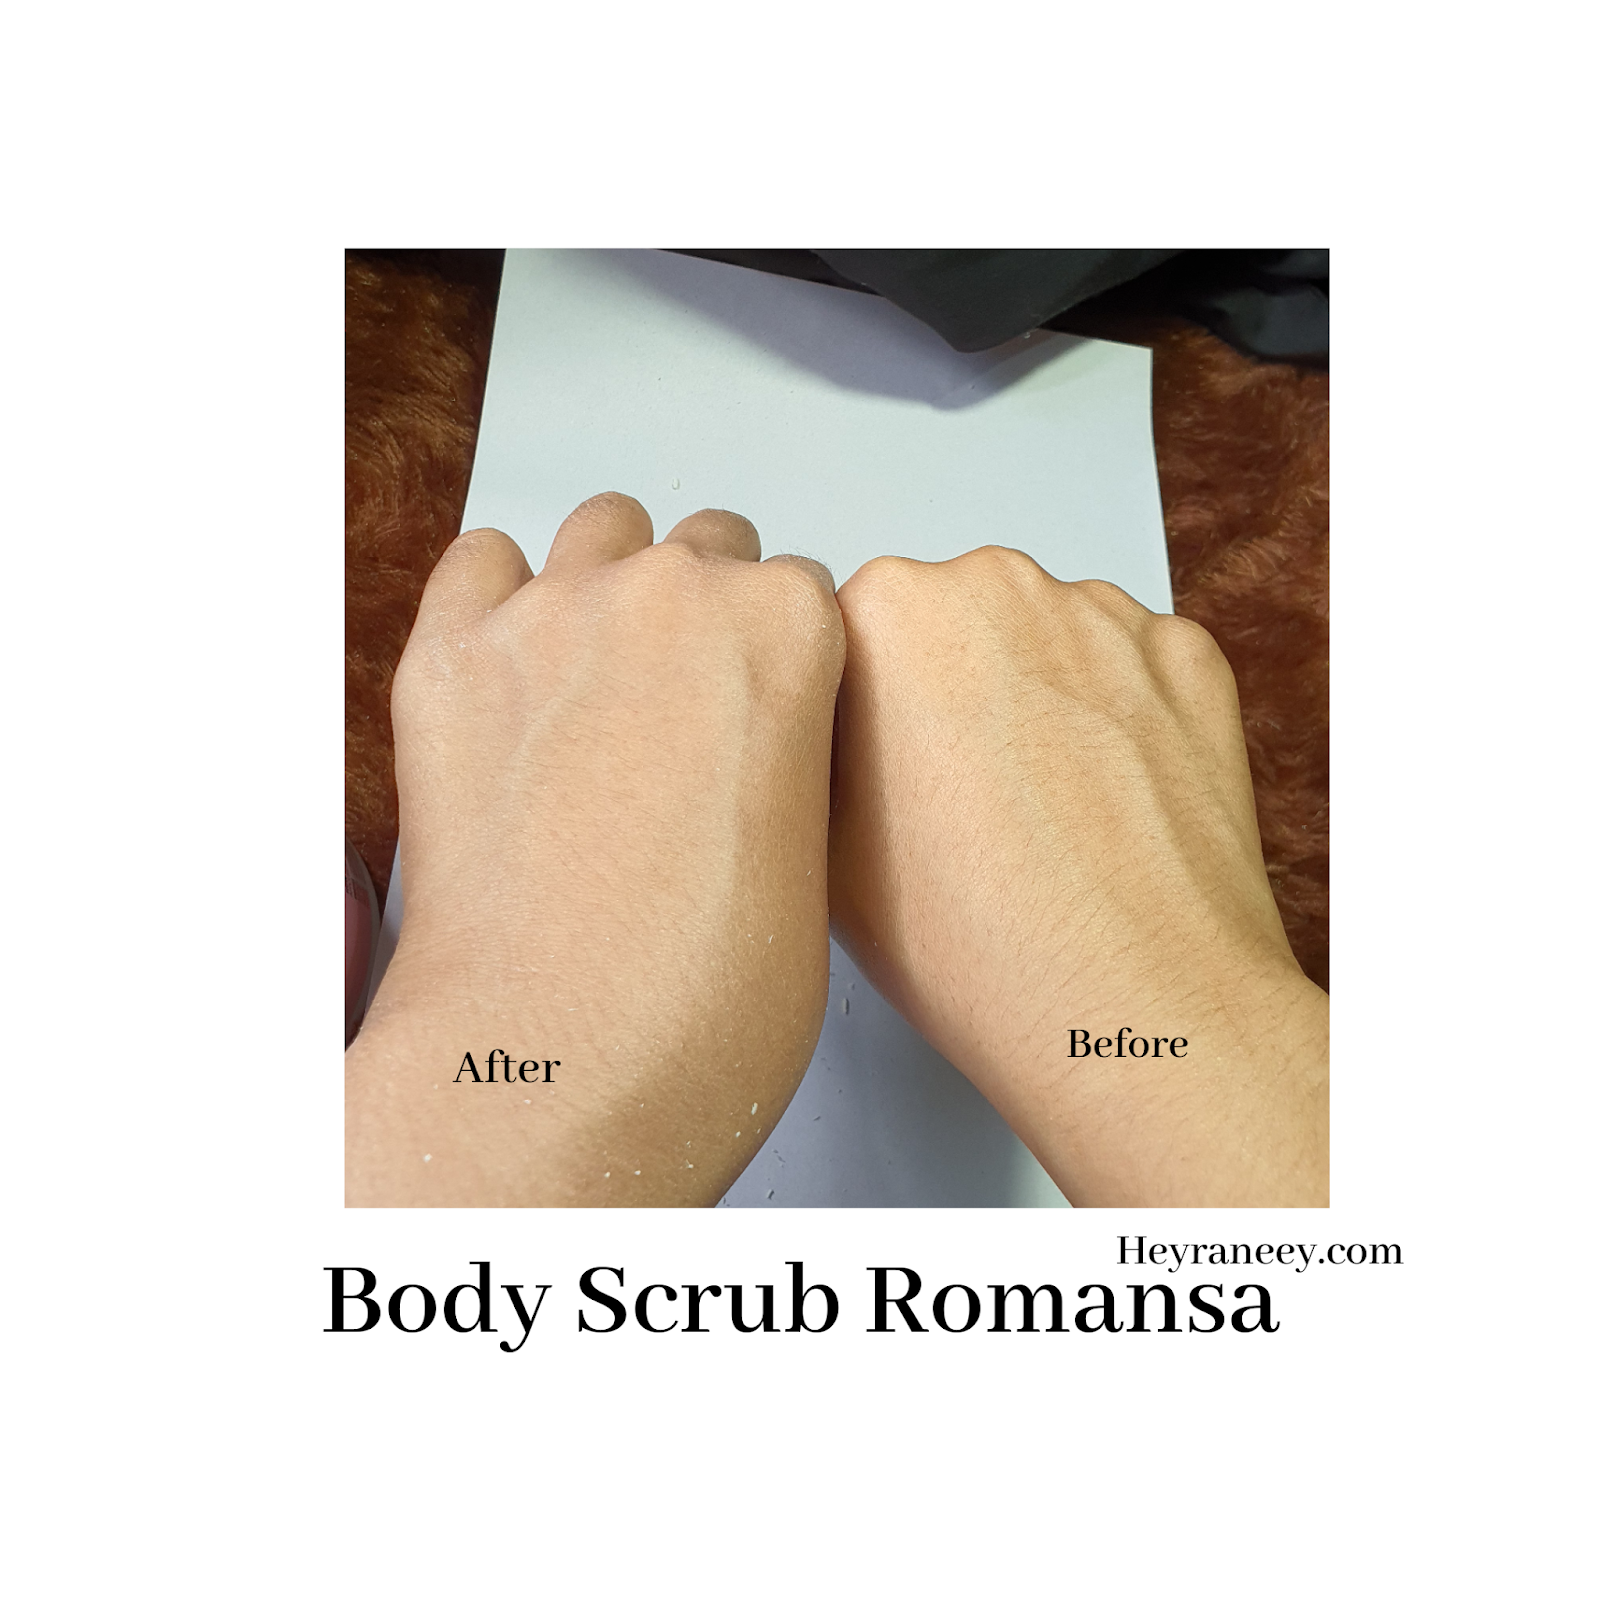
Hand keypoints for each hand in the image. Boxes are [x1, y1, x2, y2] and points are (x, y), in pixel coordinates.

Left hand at [346, 493, 843, 1205]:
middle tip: (684, 708)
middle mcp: (672, 593)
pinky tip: (516, 672)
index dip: (784, 661)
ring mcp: (550, 613)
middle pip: (705, 548)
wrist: (566, 1056)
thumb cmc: (705, 993)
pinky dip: (499, 600)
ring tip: (601, 681)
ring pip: (599, 533)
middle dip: (705, 614)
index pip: (802, 590)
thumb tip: (743, 733)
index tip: (760, 712)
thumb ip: (786, 747)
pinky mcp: (449, 656)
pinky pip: (478, 566)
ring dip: (611, 586)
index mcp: (789, 630)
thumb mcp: (812, 851)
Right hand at [827, 547, 1327, 1206]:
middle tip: (951, 799)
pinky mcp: (1188, 659)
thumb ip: (809, 747)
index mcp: (891, 612)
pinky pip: (1131, 670)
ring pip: (1044, 642)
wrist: (1132, 1007)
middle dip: (948, 689)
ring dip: (1035, 701)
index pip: (847, 630)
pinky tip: (1103, 805)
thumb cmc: (978, 944)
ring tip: (1036, 814)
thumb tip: (824, 731)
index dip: (856, 710)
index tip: (875, 769)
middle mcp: (999, 587)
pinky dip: (1117, 720)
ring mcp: (1107, 617)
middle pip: (951, 620)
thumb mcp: (816, 846)